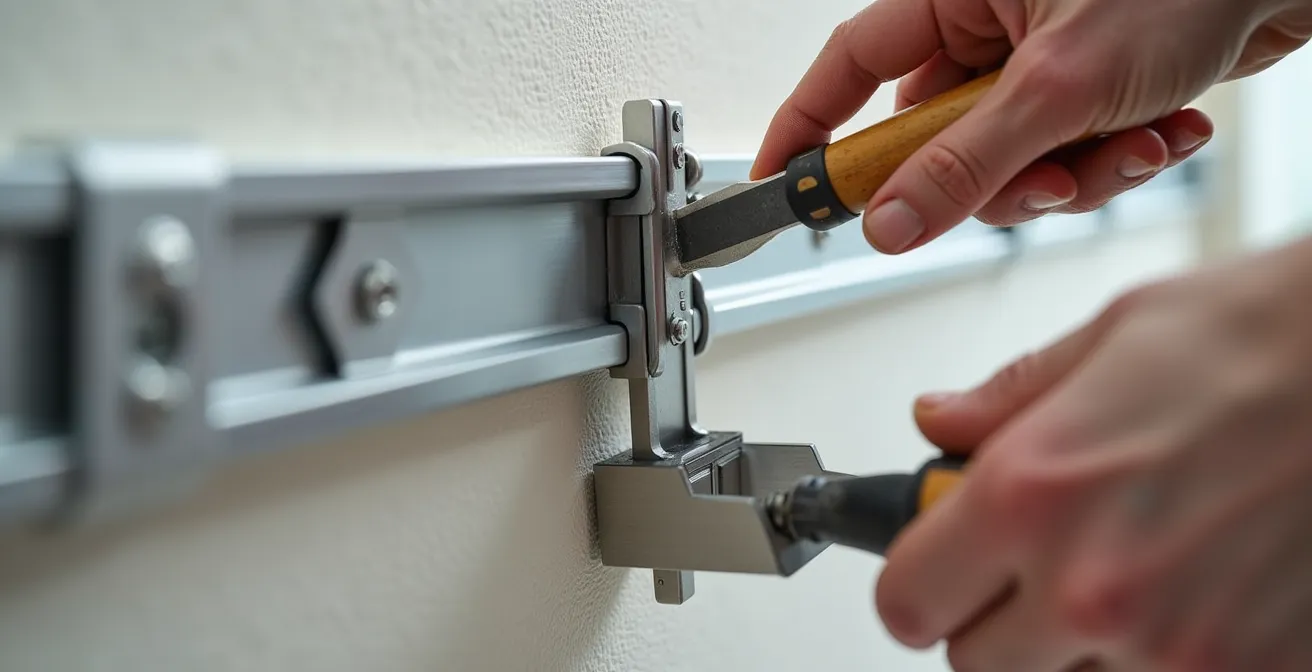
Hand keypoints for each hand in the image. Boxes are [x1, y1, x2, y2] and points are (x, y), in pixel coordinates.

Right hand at [751, 0, 1311, 253]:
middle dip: (995, 179)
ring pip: (1005, 167)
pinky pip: (1062, 162)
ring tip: (1127, 142)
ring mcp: (1036, 69)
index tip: (782, 185)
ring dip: (1072, 176)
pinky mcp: (1084, 96)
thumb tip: (891, 221)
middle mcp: (987, 33)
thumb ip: (965, 165)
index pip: (849, 69)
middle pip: (934, 140)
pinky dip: (1112, 164)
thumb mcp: (1060, 86)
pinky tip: (1161, 130)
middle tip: (1032, 177)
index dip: (808, 129)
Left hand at [875, 237, 1311, 669]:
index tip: (938, 569)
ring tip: (1129, 570)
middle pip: (976, 664)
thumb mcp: (1115, 338)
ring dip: (1077, 648)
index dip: (918, 584)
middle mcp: (1093, 585)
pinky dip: (1163, 658)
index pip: (905, 601)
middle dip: (995, 619)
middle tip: (1036, 566)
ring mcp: (1178, 648)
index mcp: (1033, 492)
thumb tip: (939, 424)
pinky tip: (1194, 593)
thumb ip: (1007, 400)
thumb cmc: (1271, 340)